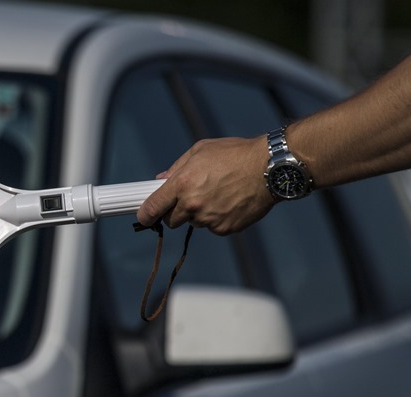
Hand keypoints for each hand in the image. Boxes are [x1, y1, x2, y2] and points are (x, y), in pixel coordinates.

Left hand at [136, 136, 274, 235]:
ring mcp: (208, 219)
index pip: (152, 207)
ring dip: (199, 214)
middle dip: (176, 211)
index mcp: (182, 184)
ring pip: (193, 223)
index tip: (144, 218)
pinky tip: (229, 202)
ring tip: (218, 194)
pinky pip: (212, 228)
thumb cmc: (235, 154)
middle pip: (171, 220)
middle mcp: (192, 204)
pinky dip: (217, 218)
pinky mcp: (224, 228)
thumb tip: (161, 180)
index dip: (145, 215)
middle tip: (191, 197)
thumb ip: (177, 168)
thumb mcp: (200, 150)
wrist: (270, 168)